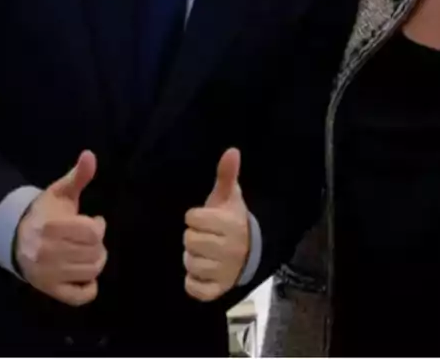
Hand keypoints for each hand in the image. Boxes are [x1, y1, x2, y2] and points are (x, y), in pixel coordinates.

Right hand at [15, 150, 107, 305]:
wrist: (15, 236)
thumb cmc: (44, 213)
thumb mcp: (60, 192)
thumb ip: (78, 176)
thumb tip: (90, 154)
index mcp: (51, 226)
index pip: (93, 232)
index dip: (98, 226)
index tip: (94, 222)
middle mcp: (48, 252)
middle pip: (95, 252)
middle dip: (98, 244)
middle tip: (90, 238)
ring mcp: (48, 274)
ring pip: (91, 272)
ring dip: (96, 261)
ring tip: (88, 252)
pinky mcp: (49, 290)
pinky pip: (79, 297)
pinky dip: (88, 288)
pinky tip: (85, 275)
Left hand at [183, 148, 249, 301]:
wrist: (251, 252)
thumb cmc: (232, 220)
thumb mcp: (230, 197)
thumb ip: (226, 175)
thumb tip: (232, 150)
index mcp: (230, 225)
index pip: (192, 218)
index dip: (196, 217)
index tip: (207, 219)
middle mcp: (229, 250)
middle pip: (189, 241)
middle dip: (194, 237)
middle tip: (206, 237)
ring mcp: (224, 272)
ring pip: (190, 263)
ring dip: (193, 259)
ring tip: (206, 254)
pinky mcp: (217, 290)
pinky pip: (193, 288)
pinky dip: (193, 281)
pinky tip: (203, 272)